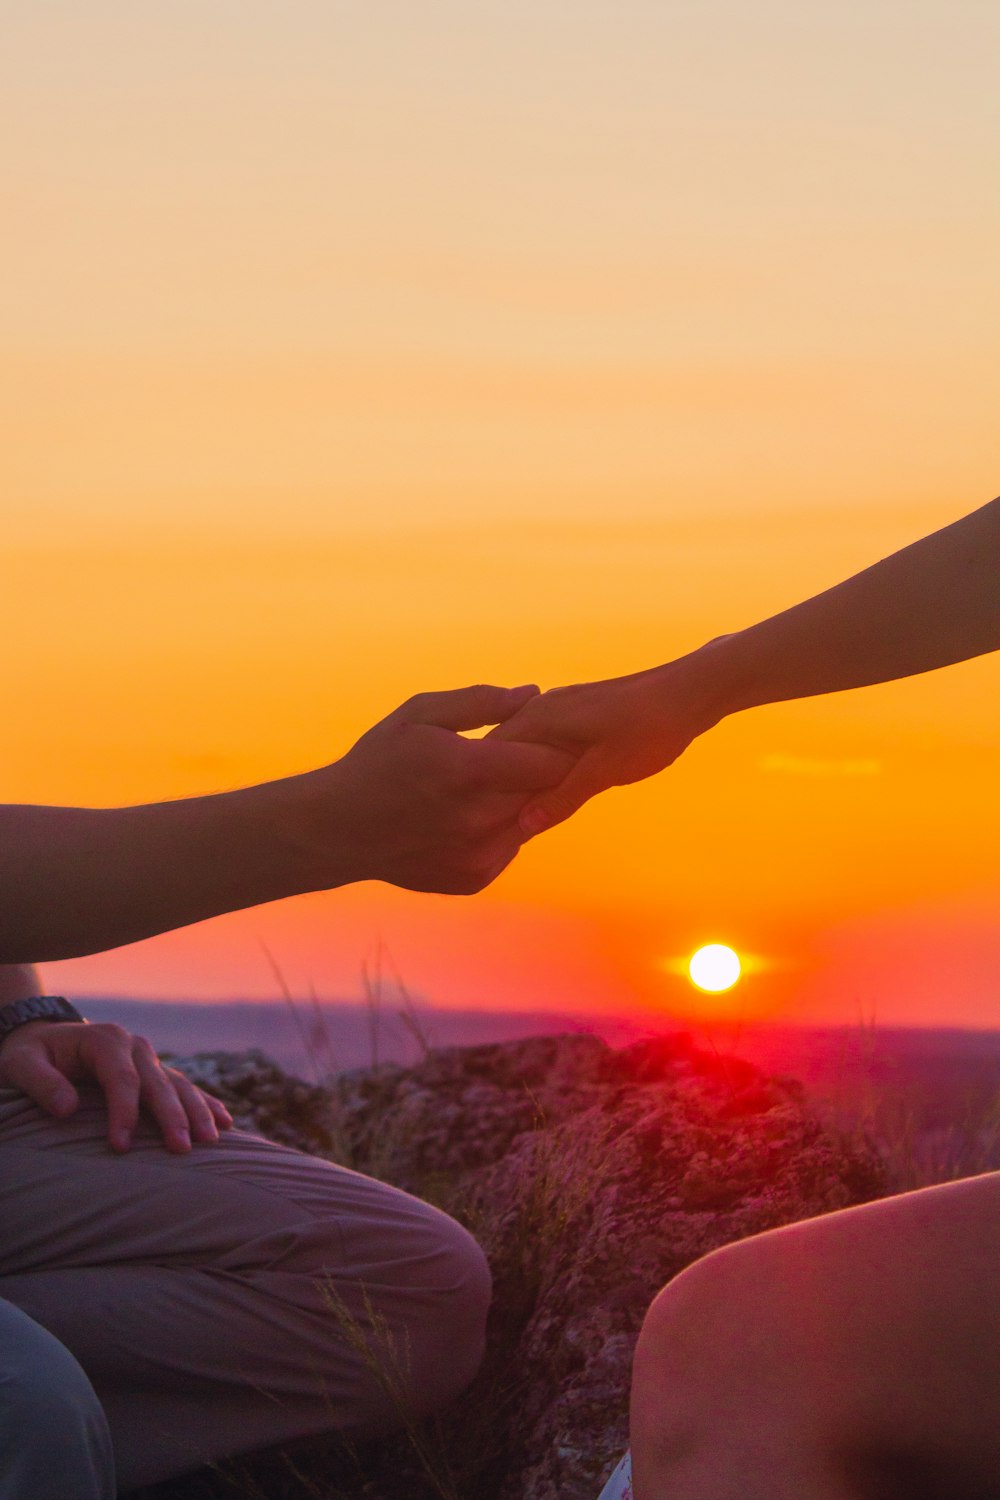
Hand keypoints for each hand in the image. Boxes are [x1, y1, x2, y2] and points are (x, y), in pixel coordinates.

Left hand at [0, 1020, 233, 1153]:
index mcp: (105, 1039)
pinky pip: (184, 1088)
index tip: (120, 1148)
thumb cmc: (29, 1055)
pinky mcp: (153, 1073)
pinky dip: (205, 1104)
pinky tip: (225, 1122)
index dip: (124, 1113)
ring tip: (211, 1141)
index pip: (122, 1079)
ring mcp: (148, 1058)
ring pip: (178, 1085)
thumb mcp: (21, 1065)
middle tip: (182, 1149)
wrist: (41, 1040)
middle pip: (158, 1083)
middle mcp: (134, 1046)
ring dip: (196, 1112)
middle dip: (172, 1116)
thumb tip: (67, 1109)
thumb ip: (42, 1083)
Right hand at [295, 684, 575, 892]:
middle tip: (513, 756)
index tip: (540, 734)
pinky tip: (468, 815)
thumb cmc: (377, 762)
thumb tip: (534, 693)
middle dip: (539, 771)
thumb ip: (481, 702)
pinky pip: (511, 846)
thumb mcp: (419, 715)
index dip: (553, 744)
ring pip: (534, 821)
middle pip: (548, 792)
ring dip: (522, 801)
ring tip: (483, 785)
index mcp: (470, 771)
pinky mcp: (475, 878)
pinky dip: (501, 829)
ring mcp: (479, 856)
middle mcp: (480, 820)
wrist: (338, 829)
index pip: (552, 760)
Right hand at [491, 652, 728, 834]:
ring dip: (523, 782)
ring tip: (523, 819)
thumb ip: (563, 797)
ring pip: (524, 753)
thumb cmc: (650, 728)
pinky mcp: (576, 716)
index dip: (485, 792)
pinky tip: (551, 795)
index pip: (489, 757)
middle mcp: (540, 709)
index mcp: (539, 718)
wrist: (692, 693)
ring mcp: (558, 710)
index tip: (487, 824)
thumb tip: (523, 825)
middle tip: (500, 830)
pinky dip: (542, 771)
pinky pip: (544, 748)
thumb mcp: (605, 770)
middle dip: (501, 790)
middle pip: (503, 755)